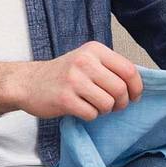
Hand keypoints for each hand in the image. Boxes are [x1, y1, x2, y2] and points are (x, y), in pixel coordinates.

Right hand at [9, 41, 143, 120]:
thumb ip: (110, 68)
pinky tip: (80, 109)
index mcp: (94, 50)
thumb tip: (138, 85)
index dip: (136, 88)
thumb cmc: (63, 75)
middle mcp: (84, 61)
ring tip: (94, 105)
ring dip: (104, 110)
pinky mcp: (64, 99)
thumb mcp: (87, 60)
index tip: (134, 97)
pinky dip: (90, 116)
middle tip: (112, 105)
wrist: (28, 83)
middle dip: (121, 103)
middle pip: (120, 90)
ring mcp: (73, 80)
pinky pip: (92, 114)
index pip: (129, 70)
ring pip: (107, 104)